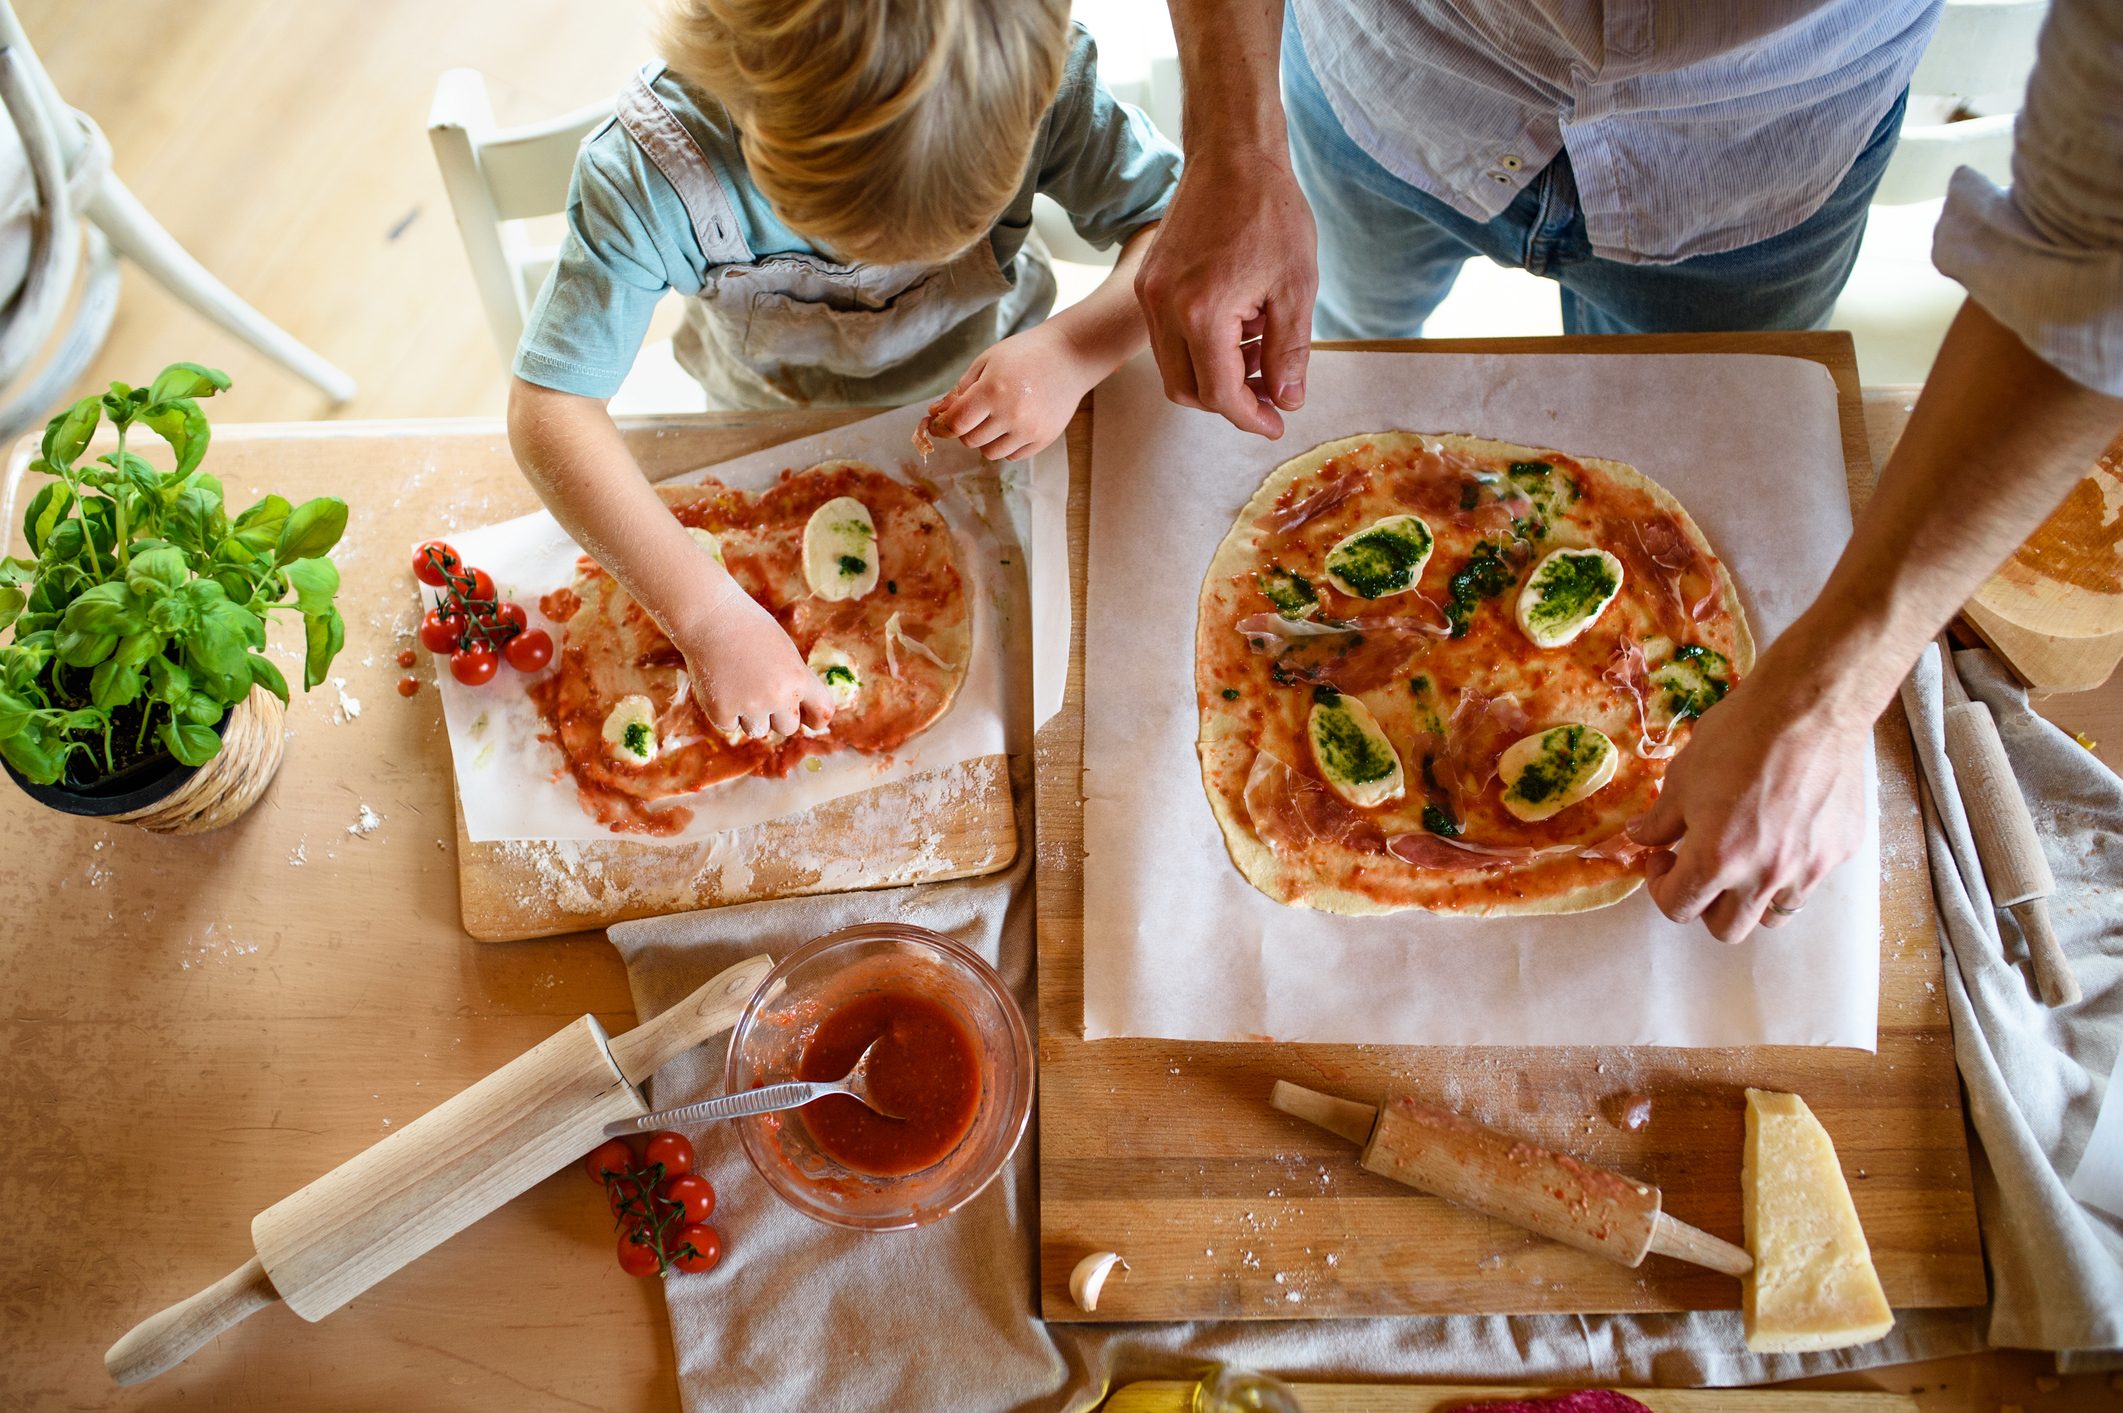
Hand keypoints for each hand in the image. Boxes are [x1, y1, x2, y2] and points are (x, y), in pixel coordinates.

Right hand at [671, 582, 832, 739]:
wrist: (710, 616)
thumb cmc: (748, 628)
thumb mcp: (784, 651)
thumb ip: (794, 681)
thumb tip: (797, 712)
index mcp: (799, 678)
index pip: (822, 712)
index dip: (816, 719)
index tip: (810, 721)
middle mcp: (778, 696)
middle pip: (787, 728)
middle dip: (775, 717)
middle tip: (758, 692)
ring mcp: (750, 706)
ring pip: (757, 731)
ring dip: (748, 715)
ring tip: (737, 684)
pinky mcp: (721, 711)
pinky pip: (728, 725)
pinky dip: (722, 711)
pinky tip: (719, 684)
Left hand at [927, 322, 1089, 461]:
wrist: (1068, 356)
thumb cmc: (1023, 354)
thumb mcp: (986, 362)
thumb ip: (960, 390)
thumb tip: (936, 414)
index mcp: (992, 390)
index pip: (956, 424)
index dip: (942, 427)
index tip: (938, 426)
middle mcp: (1011, 414)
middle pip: (971, 441)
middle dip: (966, 430)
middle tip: (975, 414)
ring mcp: (1029, 430)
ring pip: (990, 453)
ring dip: (985, 440)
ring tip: (995, 420)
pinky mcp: (1044, 439)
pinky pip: (1013, 456)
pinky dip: (1006, 445)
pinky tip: (1013, 425)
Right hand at [1133, 143, 1316, 437]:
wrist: (1233, 155)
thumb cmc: (1270, 212)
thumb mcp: (1296, 286)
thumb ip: (1289, 351)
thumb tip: (1286, 400)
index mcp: (1202, 314)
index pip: (1220, 394)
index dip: (1251, 417)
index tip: (1276, 423)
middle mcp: (1164, 309)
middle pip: (1188, 391)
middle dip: (1229, 403)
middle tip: (1270, 394)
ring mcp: (1149, 296)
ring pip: (1173, 368)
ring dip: (1213, 377)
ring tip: (1258, 354)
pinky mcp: (1147, 283)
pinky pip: (1166, 338)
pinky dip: (1198, 349)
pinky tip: (1237, 327)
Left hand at [1626, 660, 1868, 943]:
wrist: (1810, 706)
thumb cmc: (1740, 735)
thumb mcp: (1682, 777)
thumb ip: (1661, 820)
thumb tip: (1643, 838)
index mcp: (1717, 860)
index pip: (1678, 908)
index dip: (1660, 886)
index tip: (1662, 859)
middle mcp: (1765, 876)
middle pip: (1727, 929)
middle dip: (1704, 905)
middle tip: (1698, 868)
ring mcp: (1809, 868)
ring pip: (1774, 914)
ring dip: (1751, 897)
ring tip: (1744, 858)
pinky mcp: (1840, 851)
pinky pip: (1810, 879)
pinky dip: (1791, 869)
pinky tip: (1783, 830)